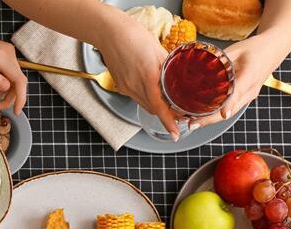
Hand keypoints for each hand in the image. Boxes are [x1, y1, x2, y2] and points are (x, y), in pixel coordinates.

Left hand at [0, 25, 26, 114]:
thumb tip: (6, 87)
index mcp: (2, 57)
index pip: (19, 81)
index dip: (20, 98)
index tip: (16, 111)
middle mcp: (8, 56)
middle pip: (13, 85)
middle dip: (1, 99)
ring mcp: (7, 56)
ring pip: (7, 82)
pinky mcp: (3, 58)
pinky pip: (3, 76)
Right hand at [94, 12, 178, 137]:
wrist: (111, 33)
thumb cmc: (135, 37)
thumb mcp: (159, 51)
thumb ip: (168, 68)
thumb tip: (178, 79)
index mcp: (148, 77)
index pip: (160, 107)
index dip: (168, 122)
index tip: (175, 133)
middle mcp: (134, 86)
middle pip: (152, 109)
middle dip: (165, 113)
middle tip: (179, 112)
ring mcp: (125, 87)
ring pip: (143, 104)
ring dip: (155, 105)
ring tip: (166, 100)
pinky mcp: (120, 85)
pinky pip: (135, 96)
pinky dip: (145, 96)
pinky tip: (149, 86)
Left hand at [192, 35, 275, 127]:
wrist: (274, 49)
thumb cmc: (255, 47)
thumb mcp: (237, 49)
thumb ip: (220, 59)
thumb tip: (198, 65)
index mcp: (250, 74)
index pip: (239, 91)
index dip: (229, 103)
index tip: (222, 113)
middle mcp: (251, 89)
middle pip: (232, 109)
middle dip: (212, 119)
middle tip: (193, 123)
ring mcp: (250, 95)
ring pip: (231, 112)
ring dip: (213, 119)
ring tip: (193, 123)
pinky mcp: (246, 97)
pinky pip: (232, 108)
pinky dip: (218, 114)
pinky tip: (203, 116)